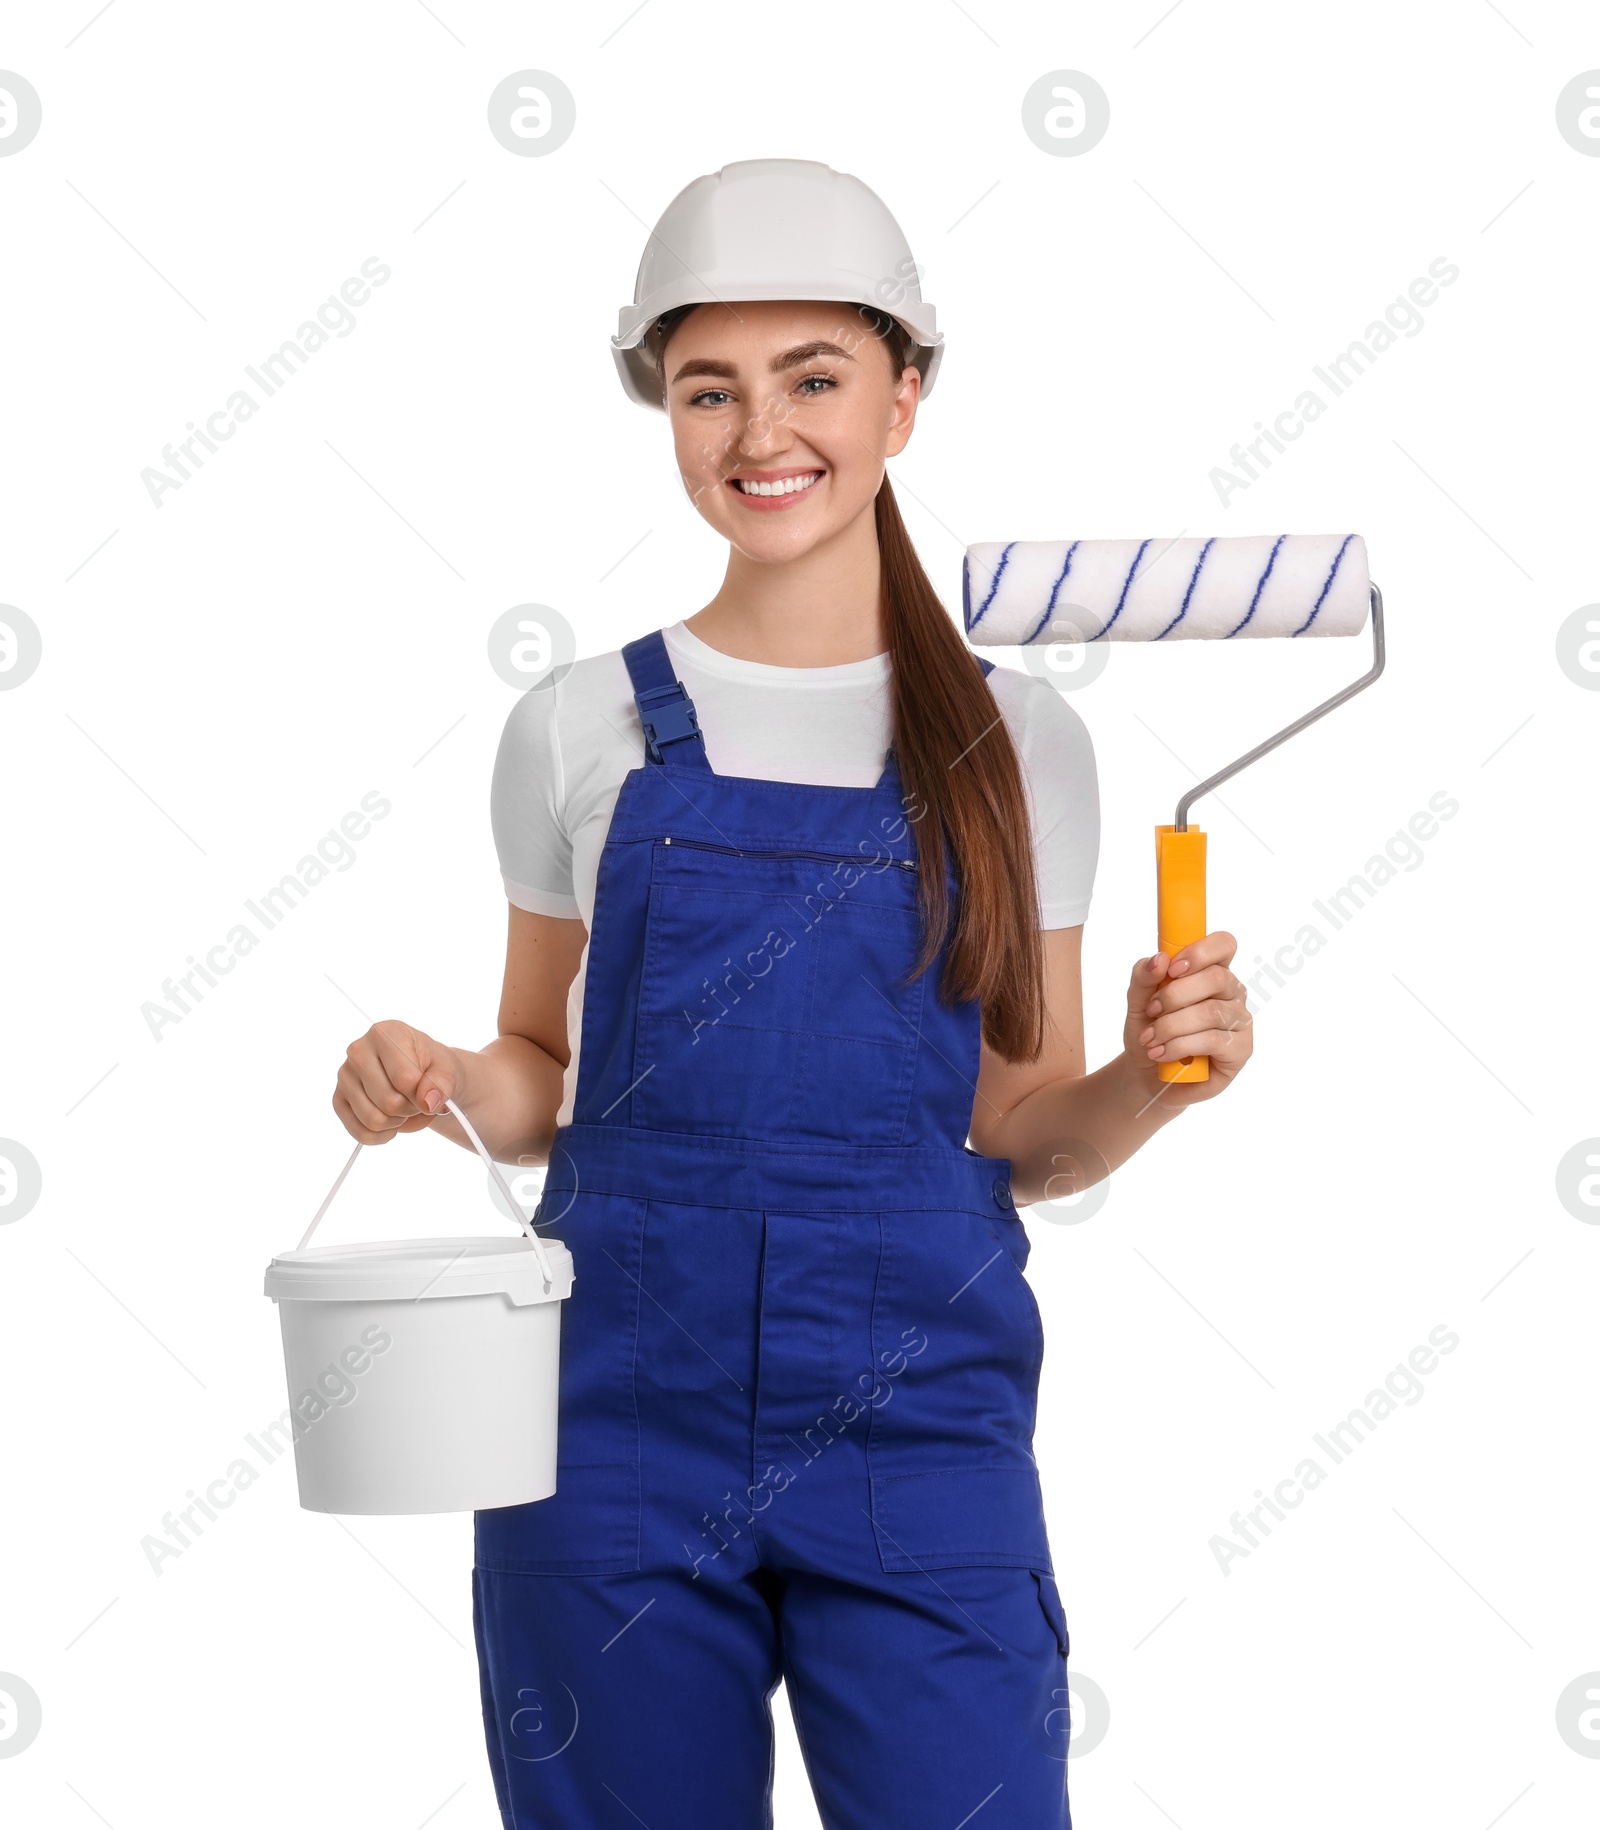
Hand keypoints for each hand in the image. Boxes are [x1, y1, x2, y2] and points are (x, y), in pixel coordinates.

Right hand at [333, 1018, 461, 1143]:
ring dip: (399, 1123)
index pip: (405, 1079)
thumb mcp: (449, 1069)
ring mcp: (345, 1076)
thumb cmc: (433, 1068)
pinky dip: (384, 1135)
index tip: (431, 1088)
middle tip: (419, 1100)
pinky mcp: (339, 1100)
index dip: (424, 1095)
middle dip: (412, 1110)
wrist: (424, 1075)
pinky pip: (362, 1134)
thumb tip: (428, 1101)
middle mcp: (358, 1051)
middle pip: (389, 1103)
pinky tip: (394, 1120)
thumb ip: (443, 1082)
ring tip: (407, 1107)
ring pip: (374, 1121)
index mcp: (385, 1034)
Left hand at [1122, 932, 1251, 1106]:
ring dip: (1172, 1025)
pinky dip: (1179, 1046)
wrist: (1146, 1073)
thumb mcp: (1137, 1001)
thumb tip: (1159, 958)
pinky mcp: (1241, 1050)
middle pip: (1216, 978)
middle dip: (1175, 995)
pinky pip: (1213, 1040)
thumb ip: (1144, 976)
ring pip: (1211, 1012)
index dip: (1200, 952)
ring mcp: (1240, 1021)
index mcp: (1212, 971)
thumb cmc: (1149, 1031)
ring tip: (1150, 1039)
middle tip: (1151, 1010)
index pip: (1224, 944)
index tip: (1172, 968)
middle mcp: (1232, 992)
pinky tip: (1162, 1053)